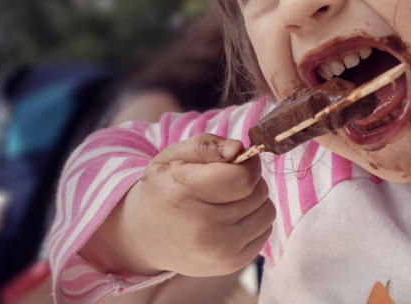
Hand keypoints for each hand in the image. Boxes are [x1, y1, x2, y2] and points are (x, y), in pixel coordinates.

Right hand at [83, 133, 274, 277]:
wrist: (143, 237)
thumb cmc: (164, 189)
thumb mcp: (173, 157)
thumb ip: (206, 145)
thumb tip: (238, 149)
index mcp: (184, 193)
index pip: (243, 177)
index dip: (247, 163)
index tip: (237, 161)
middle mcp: (202, 228)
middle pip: (257, 193)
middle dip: (249, 180)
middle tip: (227, 182)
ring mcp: (218, 251)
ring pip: (267, 212)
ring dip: (255, 201)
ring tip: (229, 200)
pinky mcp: (231, 265)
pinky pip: (265, 232)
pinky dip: (254, 221)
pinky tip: (231, 219)